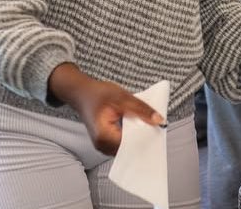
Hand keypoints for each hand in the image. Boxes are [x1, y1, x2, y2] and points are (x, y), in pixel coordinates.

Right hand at [48, 63, 162, 155]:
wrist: (80, 92)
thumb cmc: (97, 93)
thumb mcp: (122, 96)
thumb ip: (141, 109)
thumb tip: (160, 120)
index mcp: (104, 136)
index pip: (132, 144)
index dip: (146, 137)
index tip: (159, 130)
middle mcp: (102, 146)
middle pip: (130, 148)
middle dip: (143, 138)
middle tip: (156, 127)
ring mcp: (103, 146)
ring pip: (127, 146)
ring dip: (137, 137)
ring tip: (147, 125)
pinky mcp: (105, 143)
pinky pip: (122, 143)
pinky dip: (131, 136)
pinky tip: (138, 127)